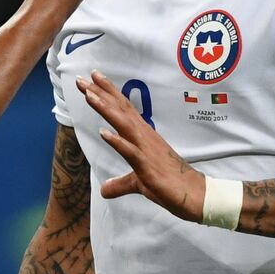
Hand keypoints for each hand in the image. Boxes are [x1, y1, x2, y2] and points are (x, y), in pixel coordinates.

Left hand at [78, 71, 205, 221]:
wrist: (193, 195)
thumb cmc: (169, 183)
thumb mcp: (138, 183)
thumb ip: (120, 184)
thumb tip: (104, 190)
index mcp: (142, 136)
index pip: (123, 109)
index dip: (108, 93)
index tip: (92, 78)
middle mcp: (144, 137)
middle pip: (120, 110)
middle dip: (100, 93)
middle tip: (82, 78)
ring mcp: (146, 150)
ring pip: (123, 124)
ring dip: (106, 109)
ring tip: (89, 95)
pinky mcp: (147, 167)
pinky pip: (131, 152)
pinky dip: (118, 142)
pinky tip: (104, 133)